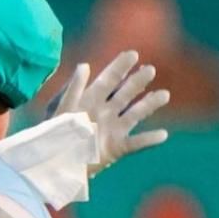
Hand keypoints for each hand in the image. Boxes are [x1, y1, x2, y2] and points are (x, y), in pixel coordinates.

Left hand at [46, 50, 170, 173]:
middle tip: (150, 69)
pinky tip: (163, 135)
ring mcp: (113, 130)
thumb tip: (84, 65)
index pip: (109, 79)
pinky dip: (149, 140)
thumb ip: (73, 88)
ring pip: (136, 114)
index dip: (120, 66)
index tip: (132, 54)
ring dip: (150, 104)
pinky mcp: (116, 148)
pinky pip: (136, 143)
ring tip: (164, 95)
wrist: (54, 163)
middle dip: (138, 81)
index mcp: (91, 100)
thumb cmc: (55, 135)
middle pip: (126, 93)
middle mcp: (105, 112)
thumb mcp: (62, 110)